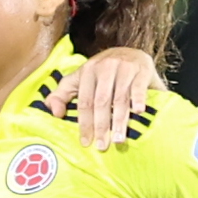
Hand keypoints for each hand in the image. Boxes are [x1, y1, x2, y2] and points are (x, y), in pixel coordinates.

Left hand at [46, 44, 164, 151]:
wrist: (130, 51)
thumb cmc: (101, 72)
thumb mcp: (78, 79)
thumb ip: (62, 94)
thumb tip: (55, 114)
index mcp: (87, 71)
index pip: (85, 102)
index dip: (84, 123)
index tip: (86, 142)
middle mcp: (105, 67)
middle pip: (101, 102)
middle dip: (101, 126)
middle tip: (102, 146)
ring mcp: (124, 67)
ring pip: (120, 98)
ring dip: (119, 120)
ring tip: (118, 139)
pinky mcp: (142, 69)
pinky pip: (139, 87)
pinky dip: (139, 99)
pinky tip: (138, 112)